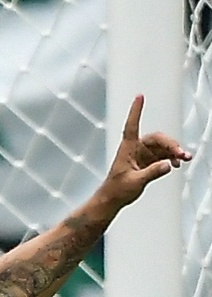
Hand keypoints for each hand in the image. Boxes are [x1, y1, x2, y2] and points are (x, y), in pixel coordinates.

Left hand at [98, 94, 191, 213]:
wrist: (112, 200)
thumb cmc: (116, 190)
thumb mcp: (135, 182)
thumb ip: (152, 173)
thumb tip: (167, 165)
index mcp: (127, 149)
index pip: (132, 126)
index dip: (136, 111)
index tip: (139, 97)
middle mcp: (135, 149)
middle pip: (157, 139)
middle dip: (171, 144)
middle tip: (180, 153)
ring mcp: (143, 155)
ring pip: (163, 146)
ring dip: (175, 151)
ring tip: (184, 159)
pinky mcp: (148, 162)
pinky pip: (164, 155)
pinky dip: (172, 158)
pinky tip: (177, 164)